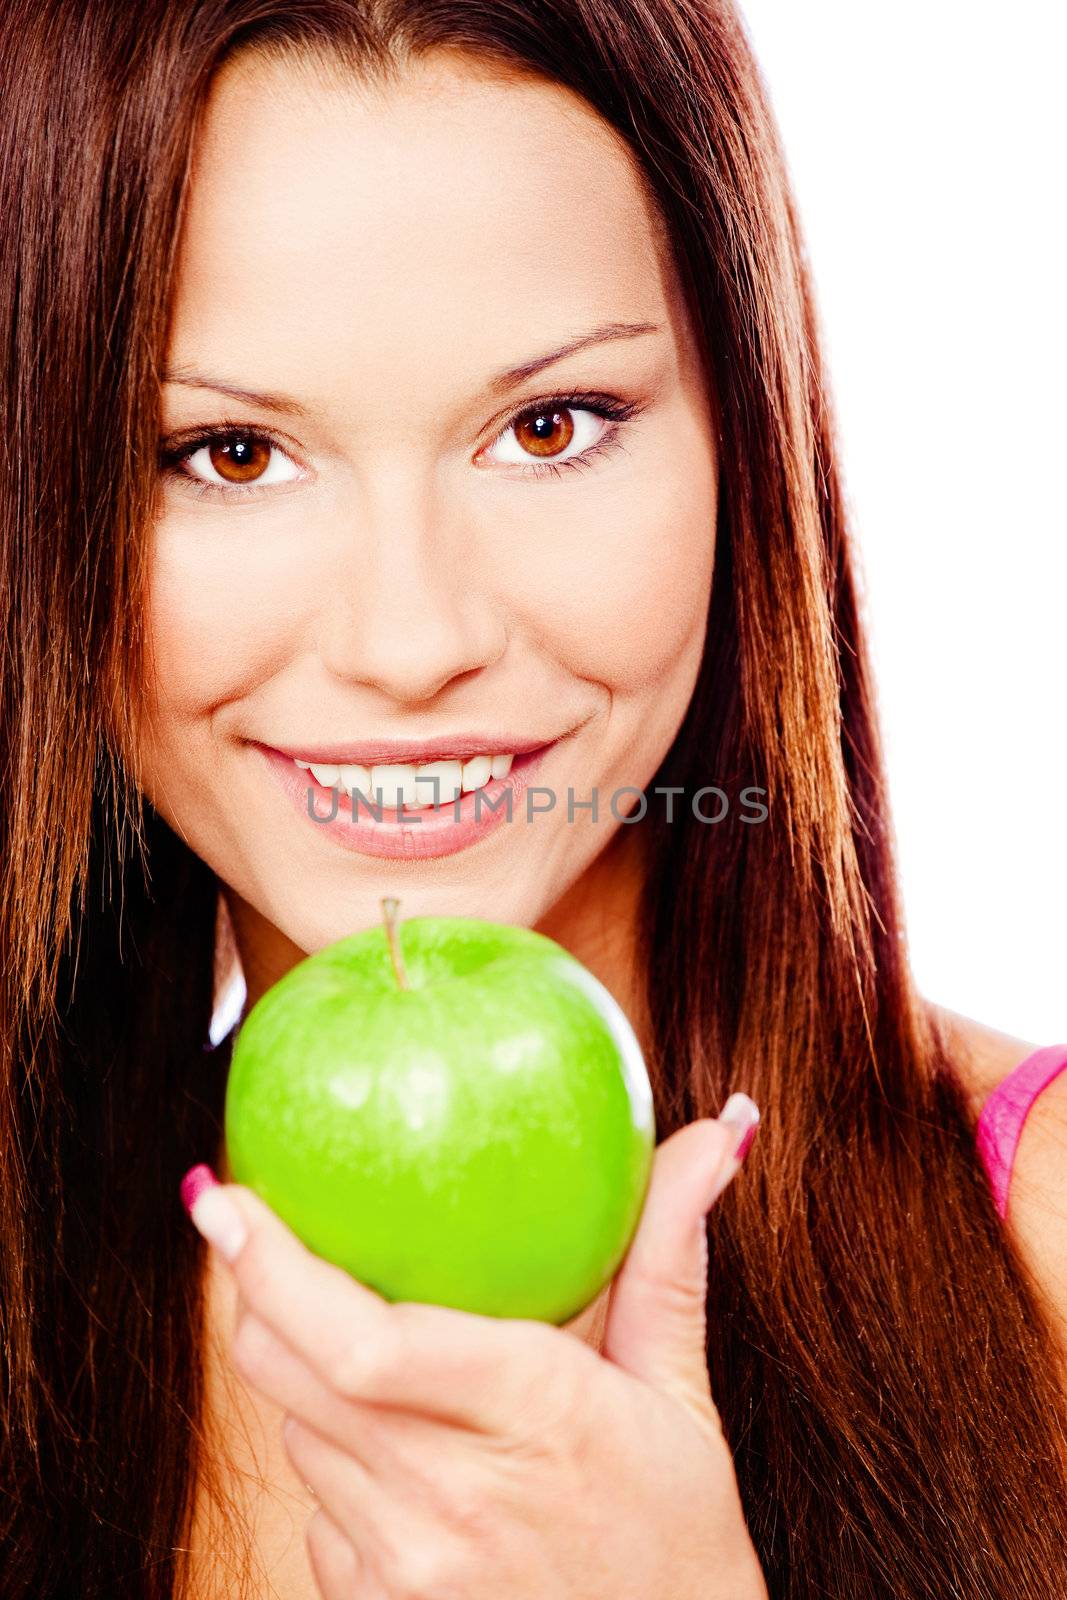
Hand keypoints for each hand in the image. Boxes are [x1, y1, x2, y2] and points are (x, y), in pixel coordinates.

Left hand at [182, 1100, 765, 1599]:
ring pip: (298, 1432)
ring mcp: (405, 1565)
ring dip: (310, 1376)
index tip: (222, 1195)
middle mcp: (448, 1495)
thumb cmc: (676, 1532)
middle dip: (254, 1291)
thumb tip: (720, 1128)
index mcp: (528, 1412)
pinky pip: (316, 1508)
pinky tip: (404, 1454)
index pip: (360, 1341)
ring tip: (371, 1349)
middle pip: (292, 1373)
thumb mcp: (679, 1389)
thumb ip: (672, 1251)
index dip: (270, 1266)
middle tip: (250, 1225)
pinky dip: (338, 1460)